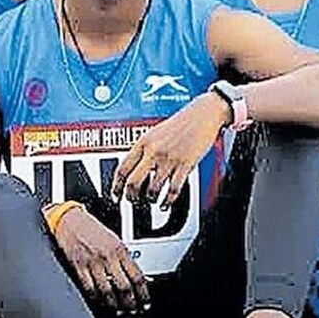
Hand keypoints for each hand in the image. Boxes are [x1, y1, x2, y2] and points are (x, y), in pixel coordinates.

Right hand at [54, 206, 150, 311]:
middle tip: (134, 310)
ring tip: (119, 311)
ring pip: (107, 291)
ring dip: (114, 305)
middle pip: (124, 287)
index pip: (136, 276)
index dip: (143, 293)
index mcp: (120, 249)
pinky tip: (101, 303)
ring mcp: (93, 263)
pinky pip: (89, 288)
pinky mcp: (78, 268)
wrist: (70, 220)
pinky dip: (97, 299)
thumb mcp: (115, 239)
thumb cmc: (92, 229)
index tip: (145, 301)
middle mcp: (108, 257)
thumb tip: (136, 276)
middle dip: (131, 303)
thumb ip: (125, 258)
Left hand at [113, 92, 228, 207]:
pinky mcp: (185, 165)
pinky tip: (166, 203)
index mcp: (144, 142)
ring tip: (152, 200)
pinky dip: (168, 201)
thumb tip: (135, 169)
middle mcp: (154, 151)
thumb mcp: (156, 133)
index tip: (116, 195)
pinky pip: (173, 190)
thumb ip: (144, 149)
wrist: (202, 114)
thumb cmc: (181, 123)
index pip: (122, 169)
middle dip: (131, 197)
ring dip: (150, 199)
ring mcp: (169, 159)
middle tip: (133, 201)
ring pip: (152, 189)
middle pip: (133, 182)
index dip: (116, 186)